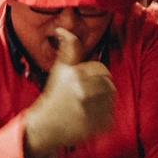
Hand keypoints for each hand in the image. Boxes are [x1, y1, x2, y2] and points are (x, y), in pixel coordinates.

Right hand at [24, 28, 115, 157]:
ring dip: (103, 103)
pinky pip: (110, 117)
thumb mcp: (60, 69)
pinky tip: (89, 118)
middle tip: (85, 97)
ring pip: (112, 100)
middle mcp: (85, 92)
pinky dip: (103, 119)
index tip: (83, 83)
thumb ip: (68, 49)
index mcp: (77, 76)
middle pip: (109, 85)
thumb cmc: (54, 95)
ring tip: (87, 107)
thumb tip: (63, 30)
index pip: (101, 69)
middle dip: (100, 89)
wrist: (46, 127)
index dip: (94, 75)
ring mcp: (93, 111)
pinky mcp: (99, 126)